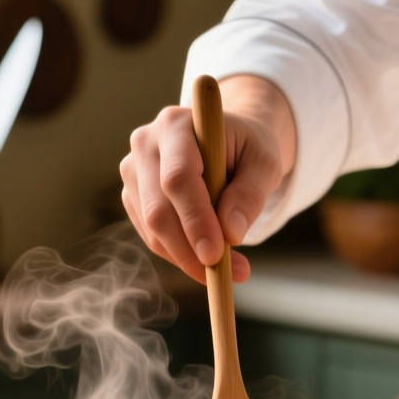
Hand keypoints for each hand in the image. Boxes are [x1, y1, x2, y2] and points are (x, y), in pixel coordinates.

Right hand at [120, 75, 297, 283]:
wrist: (228, 141)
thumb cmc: (248, 148)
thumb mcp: (264, 163)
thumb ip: (250, 194)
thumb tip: (231, 232)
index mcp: (176, 124)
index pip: (178, 178)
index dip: (195, 219)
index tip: (215, 254)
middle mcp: (145, 144)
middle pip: (157, 208)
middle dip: (190, 249)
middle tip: (225, 273)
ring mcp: (133, 171)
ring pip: (152, 228)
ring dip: (188, 257)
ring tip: (230, 268)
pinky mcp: (133, 196)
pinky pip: (152, 236)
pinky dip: (180, 255)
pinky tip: (208, 257)